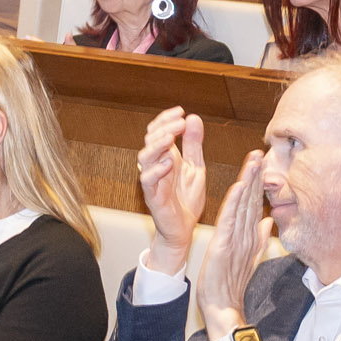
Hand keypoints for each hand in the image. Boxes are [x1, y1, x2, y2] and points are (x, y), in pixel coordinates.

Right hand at [137, 108, 208, 274]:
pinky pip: (147, 180)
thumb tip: (193, 118)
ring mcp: (153, 180)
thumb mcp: (196, 166)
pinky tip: (168, 163)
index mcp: (166, 156)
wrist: (185, 229)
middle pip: (150, 139)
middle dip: (163, 127)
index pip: (158, 130)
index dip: (166, 119)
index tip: (181, 111)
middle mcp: (156, 165)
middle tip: (179, 122)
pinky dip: (156, 170)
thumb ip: (194, 144)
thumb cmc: (187, 199)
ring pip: (144, 157)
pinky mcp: (153, 196)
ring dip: (156, 145)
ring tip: (170, 138)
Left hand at [193, 160, 268, 340]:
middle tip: (261, 152)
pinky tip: (240, 185)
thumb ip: (260, 238)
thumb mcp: (248, 257)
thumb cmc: (230, 285)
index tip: (260, 163)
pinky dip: (236, 201)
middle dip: (257, 175)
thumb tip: (269, 220)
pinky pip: (231, 219)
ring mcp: (238, 239)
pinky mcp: (226, 244)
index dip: (258, 183)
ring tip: (254, 160)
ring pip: (245, 205)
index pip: (255, 204)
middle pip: (253, 200)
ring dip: (249, 181)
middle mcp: (247, 234)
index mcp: (250, 236)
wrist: (223, 307)